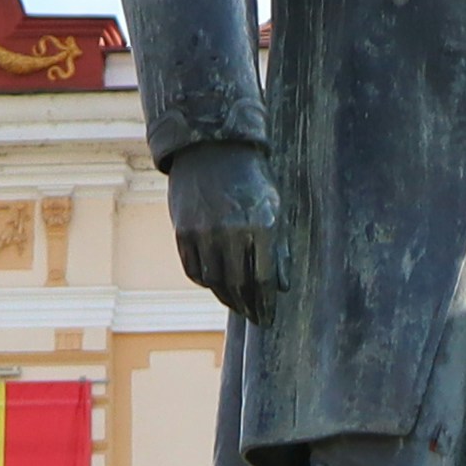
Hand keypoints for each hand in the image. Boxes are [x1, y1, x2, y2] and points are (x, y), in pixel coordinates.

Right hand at [167, 141, 278, 314]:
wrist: (212, 148)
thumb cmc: (251, 180)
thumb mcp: (273, 208)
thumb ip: (279, 248)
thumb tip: (282, 287)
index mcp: (260, 226)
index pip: (262, 280)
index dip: (266, 304)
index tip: (268, 317)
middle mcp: (231, 232)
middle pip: (238, 286)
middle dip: (248, 307)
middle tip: (255, 318)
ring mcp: (204, 232)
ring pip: (214, 282)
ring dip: (226, 298)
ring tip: (236, 304)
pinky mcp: (183, 231)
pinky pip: (193, 270)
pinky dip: (205, 282)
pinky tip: (215, 285)